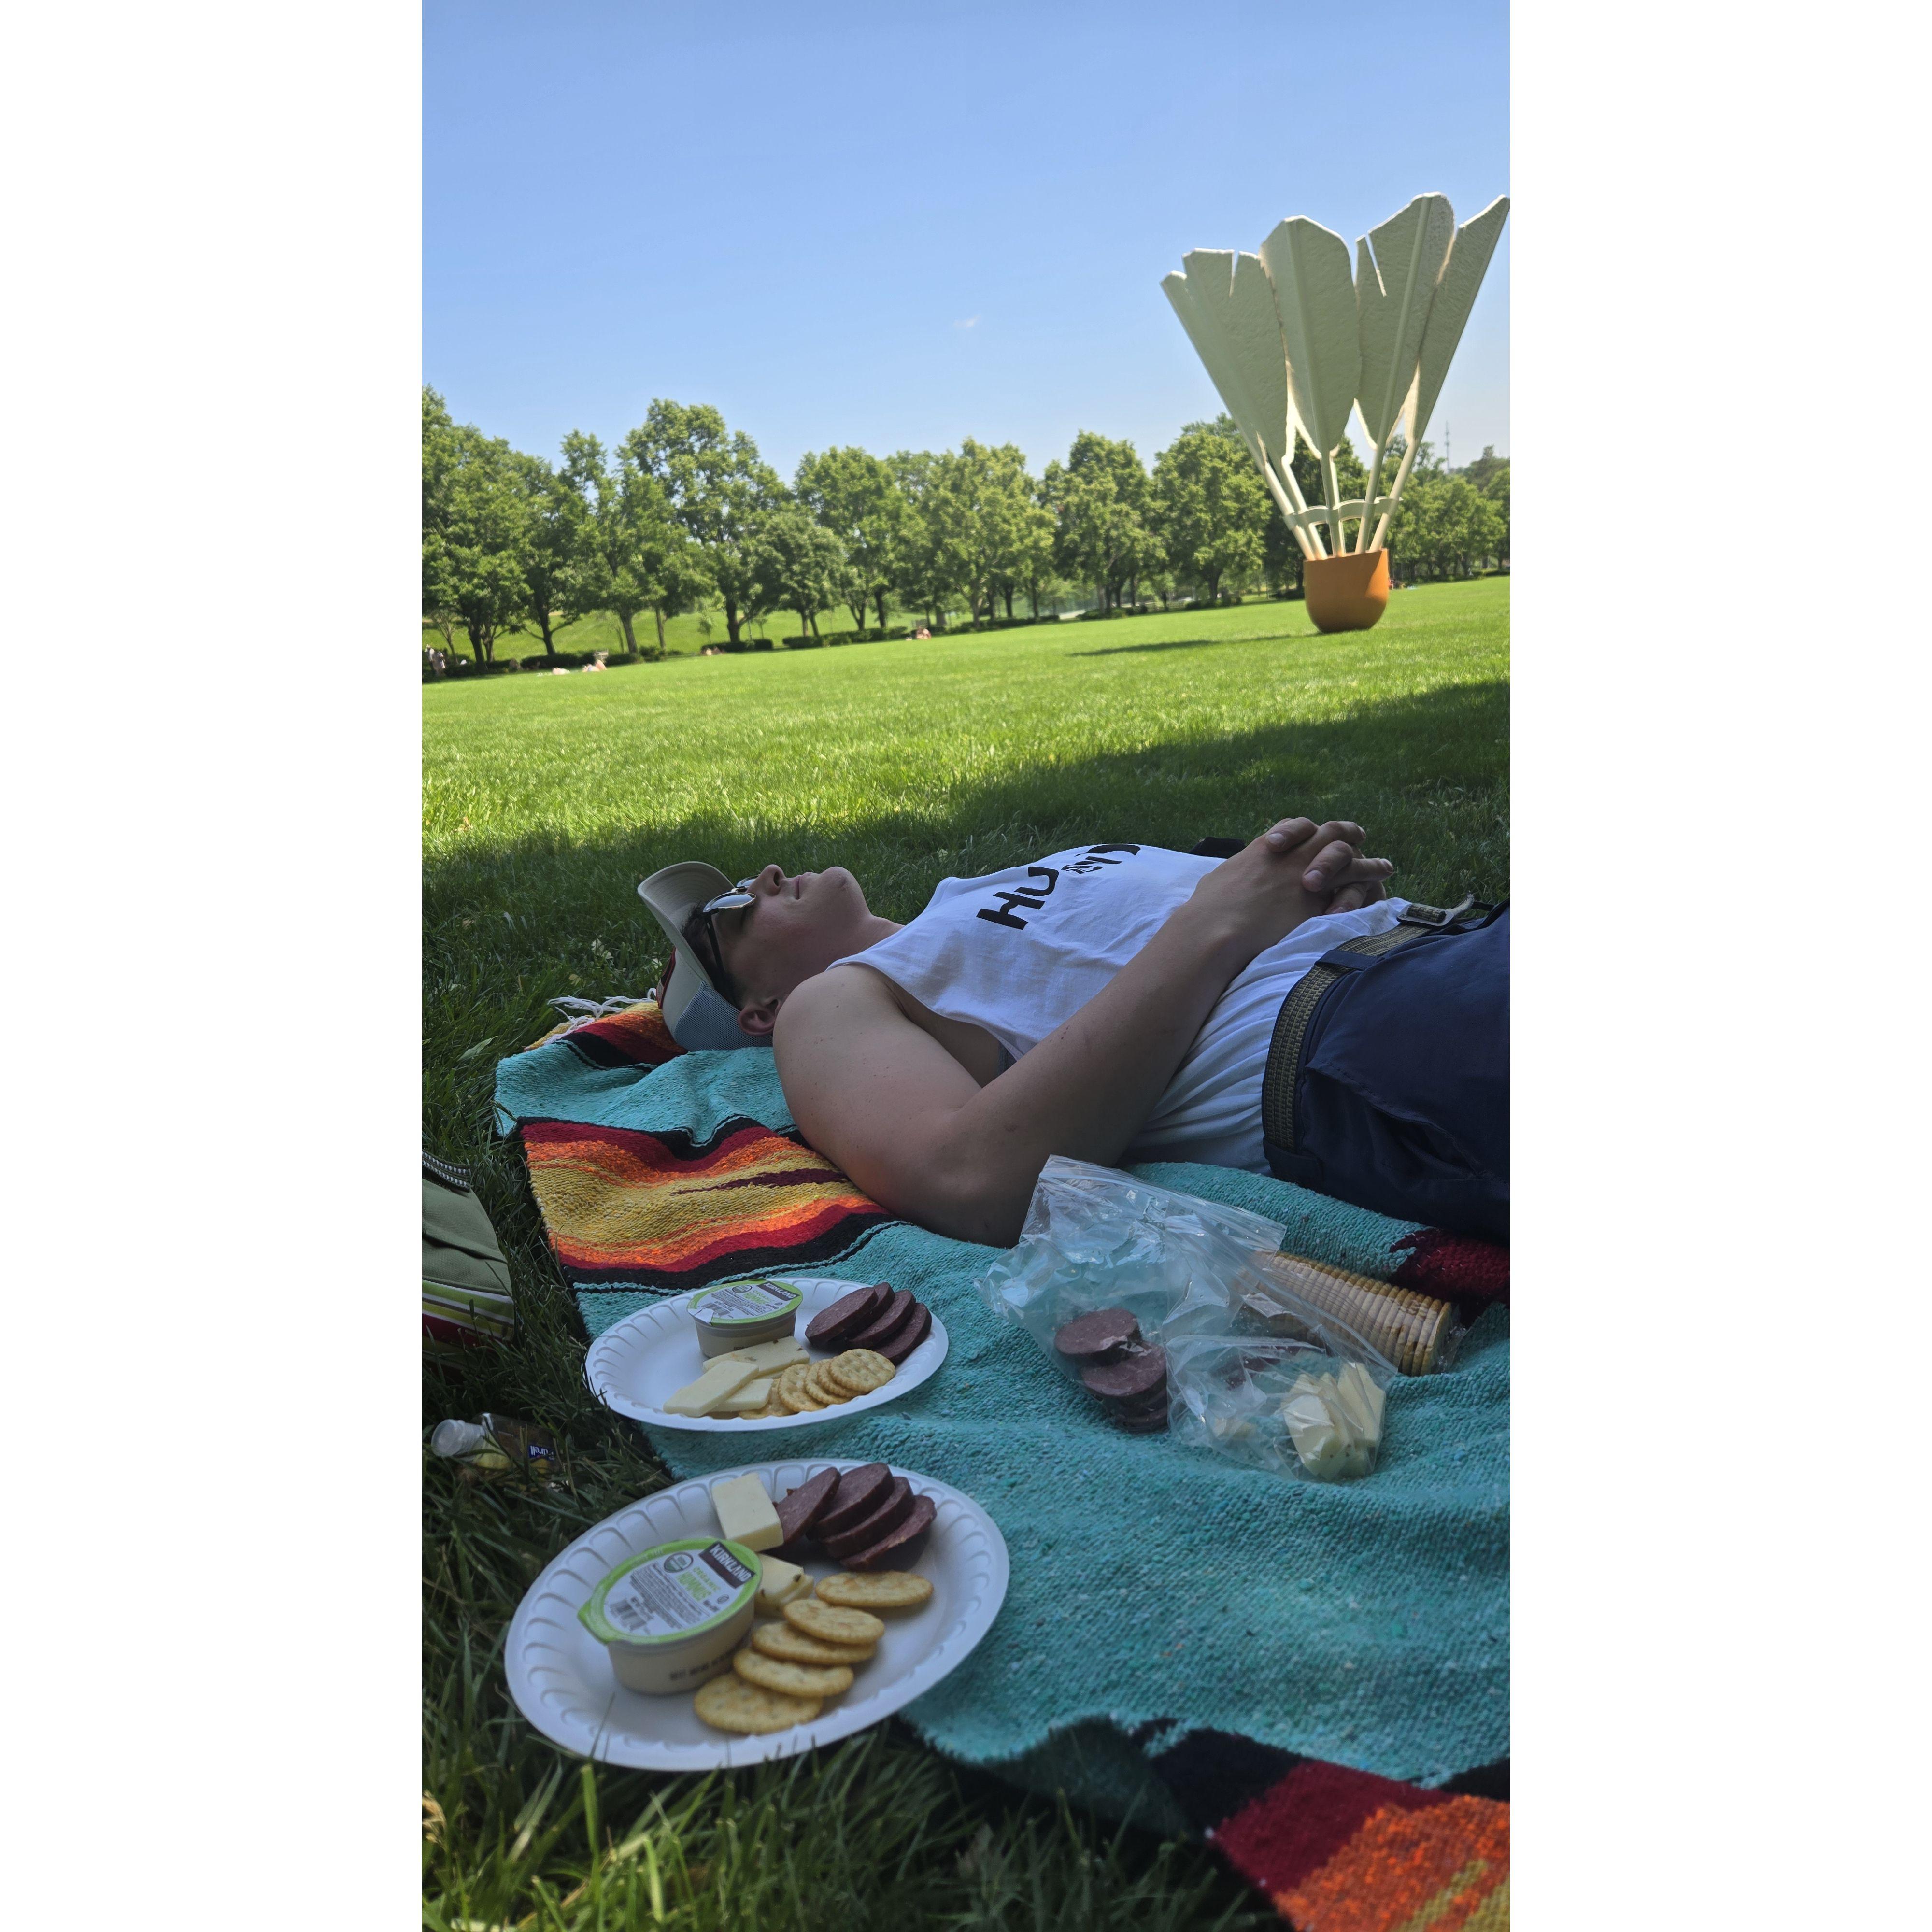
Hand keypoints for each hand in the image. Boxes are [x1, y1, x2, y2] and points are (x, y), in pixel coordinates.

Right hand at [1185, 817, 1393, 967]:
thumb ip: (1230, 877)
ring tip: (1384, 867)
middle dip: (1345, 833)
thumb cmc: (1207, 913)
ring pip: (1348, 858)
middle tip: (1359, 836)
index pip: (1294, 828)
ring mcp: (1308, 875)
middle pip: (1327, 832)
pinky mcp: (1320, 901)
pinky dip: (1369, 888)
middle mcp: (1291, 855)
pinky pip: (1352, 888)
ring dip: (1368, 862)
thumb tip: (1220, 884)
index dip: (1309, 830)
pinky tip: (1380, 894)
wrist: (1216, 930)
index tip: (1318, 832)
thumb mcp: (1217, 883)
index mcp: (1264, 849)